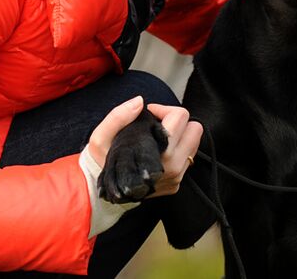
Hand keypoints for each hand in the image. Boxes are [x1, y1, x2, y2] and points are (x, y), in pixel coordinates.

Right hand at [88, 97, 202, 198]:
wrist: (104, 194)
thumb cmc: (103, 162)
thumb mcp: (101, 136)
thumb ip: (119, 115)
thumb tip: (140, 101)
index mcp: (158, 152)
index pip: (180, 116)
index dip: (163, 109)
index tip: (149, 115)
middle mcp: (172, 167)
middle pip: (195, 129)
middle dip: (177, 122)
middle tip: (158, 125)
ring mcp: (176, 177)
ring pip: (194, 144)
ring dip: (179, 137)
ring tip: (157, 140)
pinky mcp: (176, 185)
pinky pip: (187, 159)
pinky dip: (176, 152)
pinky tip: (158, 154)